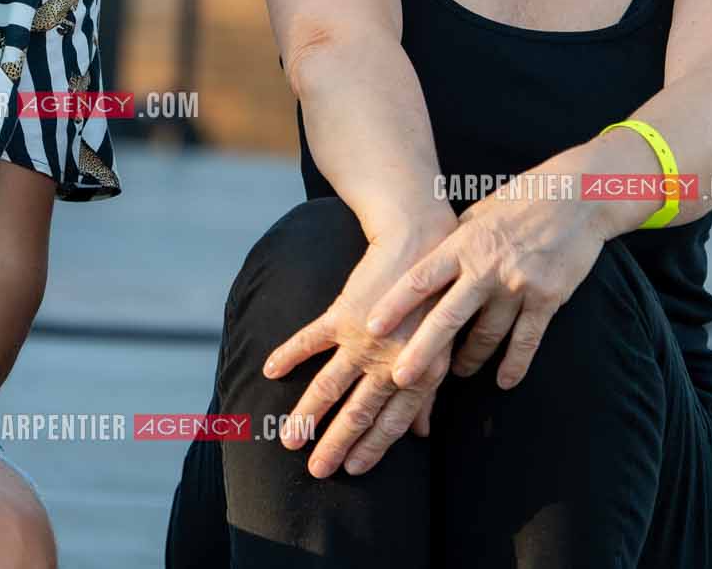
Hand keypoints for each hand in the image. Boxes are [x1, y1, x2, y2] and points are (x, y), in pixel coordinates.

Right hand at [260, 212, 456, 478]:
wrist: (420, 241)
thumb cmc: (437, 297)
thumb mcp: (441, 347)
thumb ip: (427, 392)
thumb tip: (421, 433)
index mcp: (421, 373)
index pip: (392, 422)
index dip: (372, 448)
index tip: (354, 471)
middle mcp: (392, 361)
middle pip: (359, 412)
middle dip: (336, 444)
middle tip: (317, 471)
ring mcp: (365, 339)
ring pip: (330, 386)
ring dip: (308, 415)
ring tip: (288, 439)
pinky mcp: (343, 314)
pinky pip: (310, 340)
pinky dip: (289, 354)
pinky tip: (270, 370)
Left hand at [362, 185, 606, 392]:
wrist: (575, 196)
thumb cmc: (520, 201)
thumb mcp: (477, 216)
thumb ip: (453, 245)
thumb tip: (423, 272)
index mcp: (463, 244)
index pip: (421, 279)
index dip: (395, 305)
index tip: (372, 327)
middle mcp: (486, 267)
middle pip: (447, 317)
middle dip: (422, 352)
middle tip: (400, 378)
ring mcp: (517, 285)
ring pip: (486, 336)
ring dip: (468, 360)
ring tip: (456, 372)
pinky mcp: (547, 298)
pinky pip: (526, 341)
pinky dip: (514, 365)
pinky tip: (504, 380)